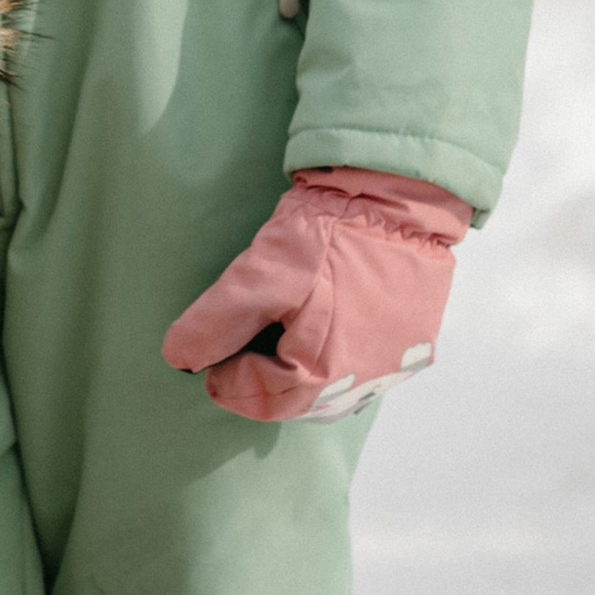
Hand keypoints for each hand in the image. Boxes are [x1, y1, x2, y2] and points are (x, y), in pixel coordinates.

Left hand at [163, 169, 470, 423]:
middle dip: (264, 378)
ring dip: (301, 372)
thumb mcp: (262, 274)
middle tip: (242, 346)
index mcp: (326, 372)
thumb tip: (179, 358)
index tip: (209, 360)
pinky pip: (369, 370)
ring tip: (280, 338)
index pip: (263, 398)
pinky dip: (339, 359)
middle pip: (300, 399)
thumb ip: (218, 321)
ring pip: (336, 389)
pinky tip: (326, 331)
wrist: (400, 195)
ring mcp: (396, 366)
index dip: (229, 380)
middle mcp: (366, 382)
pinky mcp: (416, 345)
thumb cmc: (329, 234)